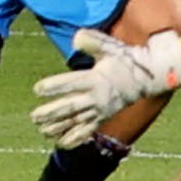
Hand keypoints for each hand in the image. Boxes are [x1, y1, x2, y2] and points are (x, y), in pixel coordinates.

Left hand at [31, 28, 180, 145]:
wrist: (146, 79)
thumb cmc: (123, 59)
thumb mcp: (109, 47)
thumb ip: (92, 41)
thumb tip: (75, 37)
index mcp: (96, 79)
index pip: (71, 83)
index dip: (54, 86)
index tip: (37, 89)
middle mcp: (97, 97)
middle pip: (71, 107)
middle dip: (51, 113)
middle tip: (34, 116)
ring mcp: (100, 110)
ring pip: (76, 122)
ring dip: (58, 128)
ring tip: (41, 130)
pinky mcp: (103, 118)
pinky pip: (88, 132)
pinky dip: (74, 139)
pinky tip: (59, 143)